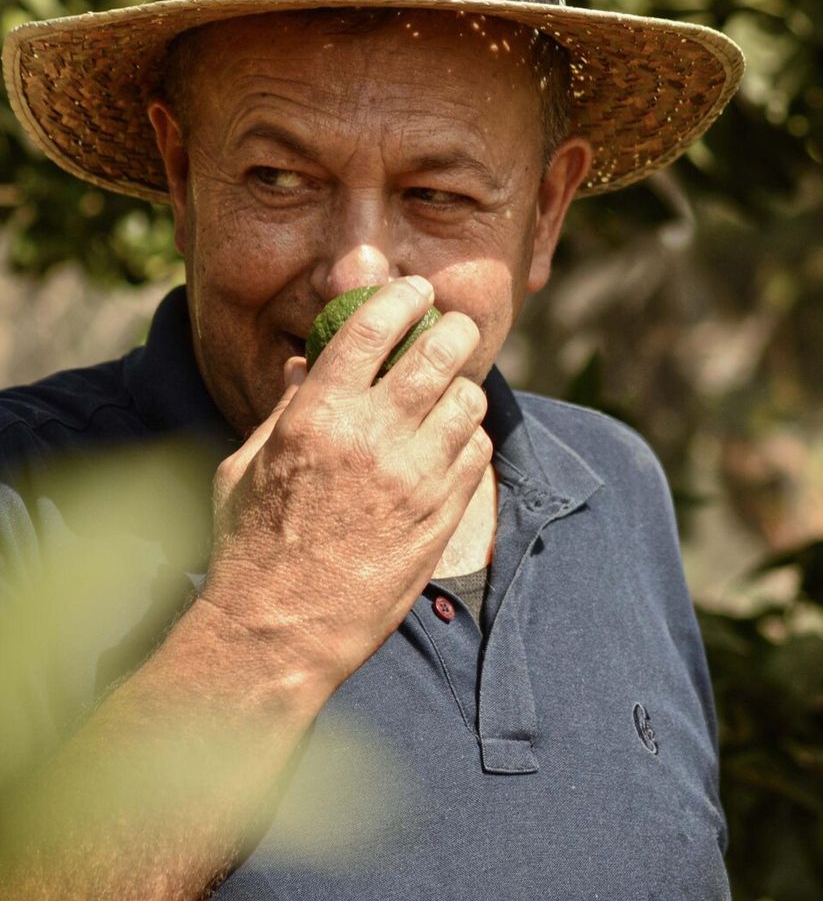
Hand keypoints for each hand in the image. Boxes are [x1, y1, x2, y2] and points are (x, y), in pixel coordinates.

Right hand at [197, 276, 491, 690]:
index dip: (400, 297)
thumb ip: (283, 408)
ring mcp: (414, 478)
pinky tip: (451, 442)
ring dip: (463, 385)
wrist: (281, 631)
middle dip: (454, 328)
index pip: (372, 328)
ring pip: (468, 400)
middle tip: (454, 327)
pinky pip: (477, 451)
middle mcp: (372, 438)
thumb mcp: (245, 467)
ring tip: (452, 389)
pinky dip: (469, 436)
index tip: (414, 290)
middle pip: (439, 353)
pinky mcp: (441, 514)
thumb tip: (303, 362)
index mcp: (318, 417)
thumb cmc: (251, 546)